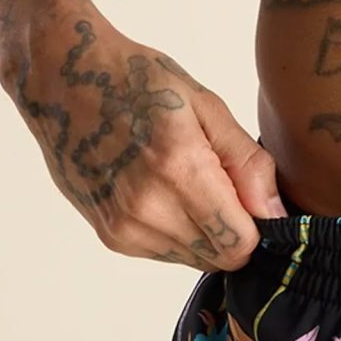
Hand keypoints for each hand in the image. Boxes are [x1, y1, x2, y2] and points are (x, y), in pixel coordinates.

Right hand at [0, 0, 283, 270]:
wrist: (63, 80)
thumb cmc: (136, 81)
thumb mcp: (205, 105)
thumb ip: (247, 163)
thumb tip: (277, 215)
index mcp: (179, 168)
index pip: (240, 243)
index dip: (260, 226)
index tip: (255, 197)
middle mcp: (147, 208)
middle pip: (220, 258)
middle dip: (235, 230)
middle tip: (222, 183)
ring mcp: (124, 227)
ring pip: (194, 259)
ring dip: (205, 232)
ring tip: (188, 181)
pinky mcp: (110, 236)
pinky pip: (166, 253)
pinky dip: (178, 231)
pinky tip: (164, 190)